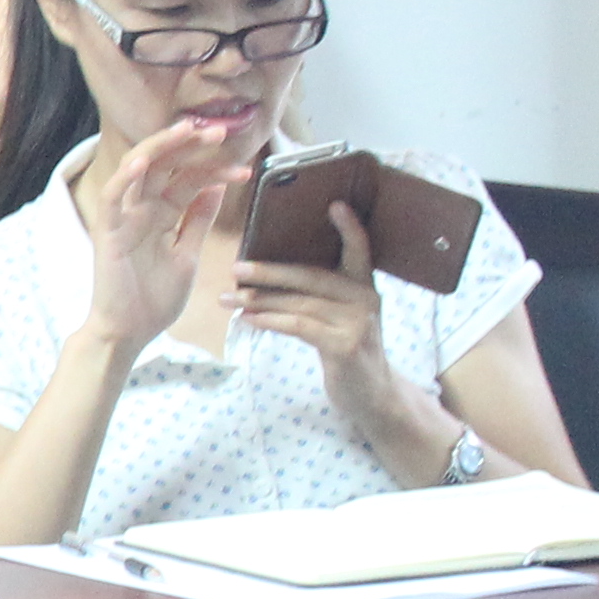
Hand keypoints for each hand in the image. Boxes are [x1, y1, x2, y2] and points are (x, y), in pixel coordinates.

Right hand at [78, 122, 250, 351]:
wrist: (131, 332)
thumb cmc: (154, 298)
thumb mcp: (187, 255)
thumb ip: (197, 221)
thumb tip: (216, 187)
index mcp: (161, 214)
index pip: (188, 180)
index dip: (216, 170)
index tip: (246, 169)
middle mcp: (141, 209)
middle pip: (164, 165)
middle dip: (190, 145)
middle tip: (220, 131)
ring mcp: (123, 218)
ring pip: (137, 170)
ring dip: (160, 147)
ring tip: (187, 130)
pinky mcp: (107, 233)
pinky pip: (112, 198)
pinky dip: (125, 178)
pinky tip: (144, 161)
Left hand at [228, 200, 410, 442]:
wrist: (371, 395)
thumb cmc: (345, 349)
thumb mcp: (339, 317)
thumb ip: (318, 295)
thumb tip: (266, 273)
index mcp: (364, 285)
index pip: (360, 250)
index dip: (350, 228)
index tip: (335, 203)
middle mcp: (365, 299)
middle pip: (312, 276)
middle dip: (270, 272)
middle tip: (235, 268)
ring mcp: (358, 322)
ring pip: (300, 303)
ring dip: (259, 300)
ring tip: (228, 299)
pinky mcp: (345, 345)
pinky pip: (300, 326)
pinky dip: (270, 321)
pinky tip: (247, 319)